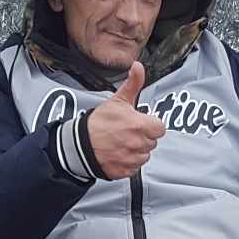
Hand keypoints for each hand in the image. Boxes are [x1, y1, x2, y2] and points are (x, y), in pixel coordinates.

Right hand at [85, 60, 165, 178]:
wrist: (78, 144)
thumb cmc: (98, 123)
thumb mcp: (117, 100)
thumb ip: (132, 84)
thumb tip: (138, 67)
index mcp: (139, 125)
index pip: (160, 128)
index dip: (150, 124)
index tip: (140, 123)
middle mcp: (137, 144)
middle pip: (152, 142)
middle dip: (142, 137)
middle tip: (127, 133)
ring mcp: (131, 159)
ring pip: (144, 156)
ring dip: (136, 151)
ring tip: (121, 143)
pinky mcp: (125, 171)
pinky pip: (134, 167)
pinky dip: (128, 162)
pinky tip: (117, 153)